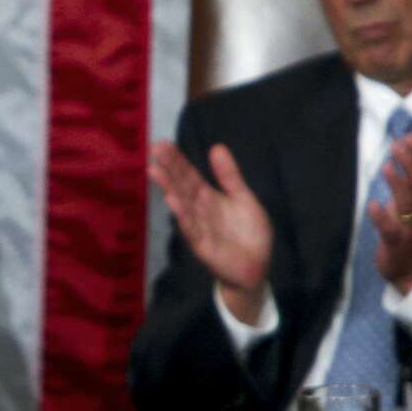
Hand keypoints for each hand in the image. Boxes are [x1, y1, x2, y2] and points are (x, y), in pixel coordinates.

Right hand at [147, 141, 272, 321]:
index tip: (163, 144)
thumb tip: (216, 147)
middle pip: (183, 186)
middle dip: (170, 168)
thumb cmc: (248, 233)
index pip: (189, 175)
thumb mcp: (243, 197)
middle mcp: (199, 210)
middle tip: (155, 148)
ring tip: (156, 171)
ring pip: (182, 205)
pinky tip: (172, 201)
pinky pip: (191, 228)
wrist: (256, 267)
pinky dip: (182, 215)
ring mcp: (199, 228)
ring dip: (169, 188)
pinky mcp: (203, 246)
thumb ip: (229, 176)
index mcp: (208, 197)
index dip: (177, 160)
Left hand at [371, 134, 411, 290]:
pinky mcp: (395, 243)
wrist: (411, 270)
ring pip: (409, 204)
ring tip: (386, 168)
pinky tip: (372, 205)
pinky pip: (390, 230)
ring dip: (398, 184)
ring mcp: (410, 228)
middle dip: (411, 163)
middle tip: (397, 146)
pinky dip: (382, 217)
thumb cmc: (409, 231)